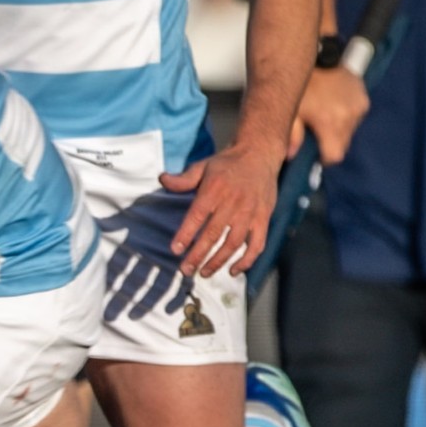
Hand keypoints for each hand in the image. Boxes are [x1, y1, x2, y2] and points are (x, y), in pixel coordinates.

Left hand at [161, 136, 282, 277]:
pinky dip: (246, 260)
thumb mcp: (203, 166)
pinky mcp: (263, 218)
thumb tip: (162, 180)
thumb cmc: (227, 163)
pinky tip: (233, 270)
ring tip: (204, 273)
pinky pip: (257, 244)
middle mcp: (232, 203)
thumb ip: (183, 179)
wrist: (260, 154)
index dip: (186, 234)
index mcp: (214, 190)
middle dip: (198, 255)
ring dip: (218, 261)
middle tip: (185, 270)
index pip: (197, 216)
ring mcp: (250, 213)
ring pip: (233, 243)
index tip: (176, 250)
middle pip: (213, 234)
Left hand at [296, 66, 369, 165]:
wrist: (318, 52)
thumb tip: (290, 156)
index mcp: (331, 121)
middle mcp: (350, 115)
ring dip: (338, 129)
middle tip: (316, 133)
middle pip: (343, 145)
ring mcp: (359, 105)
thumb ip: (291, 135)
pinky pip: (355, 116)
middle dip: (330, 144)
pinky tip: (333, 105)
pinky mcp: (363, 96)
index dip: (323, 159)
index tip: (315, 154)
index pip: (335, 156)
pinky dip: (345, 115)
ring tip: (324, 115)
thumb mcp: (290, 108)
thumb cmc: (300, 82)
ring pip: (350, 131)